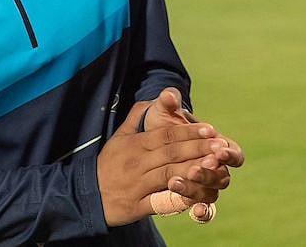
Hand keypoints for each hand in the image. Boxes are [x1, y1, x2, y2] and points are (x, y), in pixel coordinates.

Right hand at [96, 120, 228, 225]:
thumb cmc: (108, 164)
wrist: (85, 195)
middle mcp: (137, 163)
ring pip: (169, 175)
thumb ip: (136, 117)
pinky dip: (179, 198)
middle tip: (221, 146)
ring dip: (193, 170)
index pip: (166, 135)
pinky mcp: (137, 206)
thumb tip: (152, 99)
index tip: (210, 129)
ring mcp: (137, 185)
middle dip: (198, 148)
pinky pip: (161, 201)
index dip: (189, 132)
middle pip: (172, 153)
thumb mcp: (119, 138)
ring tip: (214, 166)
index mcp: (135, 145)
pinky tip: (198, 195)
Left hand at [142, 89, 244, 208]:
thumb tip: (169, 95)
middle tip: (194, 168)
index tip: (218, 150)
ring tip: (175, 182)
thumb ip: (168, 103)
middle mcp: (214, 168)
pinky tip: (196, 212)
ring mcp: (204, 185)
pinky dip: (203, 212)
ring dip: (197, 189)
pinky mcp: (193, 198)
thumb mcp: (162, 113)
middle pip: (222, 176)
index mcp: (216, 146)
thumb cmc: (162, 126)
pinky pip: (205, 210)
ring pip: (211, 192)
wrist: (147, 146)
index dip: (229, 154)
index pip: (233, 153)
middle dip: (209, 173)